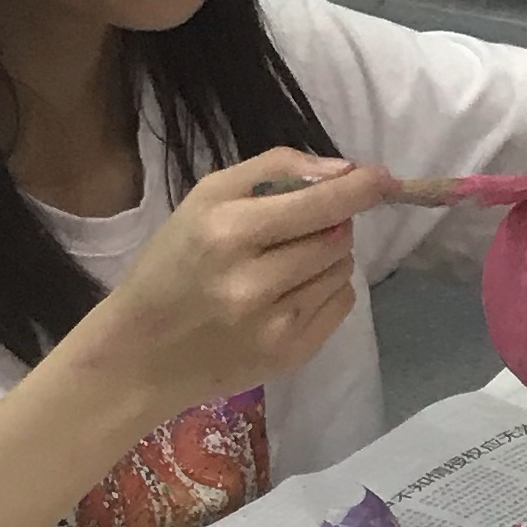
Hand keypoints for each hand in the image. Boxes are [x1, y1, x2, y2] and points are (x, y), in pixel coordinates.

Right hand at [97, 148, 389, 412]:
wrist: (143, 352)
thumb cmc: (171, 263)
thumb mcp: (204, 199)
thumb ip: (273, 171)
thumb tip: (342, 170)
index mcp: (229, 233)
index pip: (320, 205)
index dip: (360, 189)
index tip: (383, 178)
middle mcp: (255, 282)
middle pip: (337, 237)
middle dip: (331, 223)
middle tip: (295, 228)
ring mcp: (276, 325)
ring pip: (342, 271)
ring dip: (327, 257)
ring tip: (283, 264)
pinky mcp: (291, 355)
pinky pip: (341, 306)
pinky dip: (326, 290)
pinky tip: (289, 293)